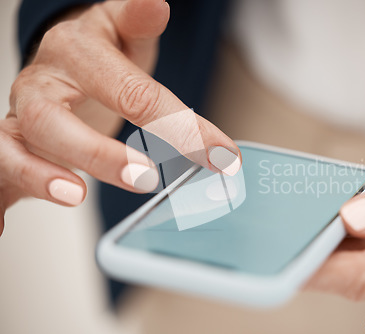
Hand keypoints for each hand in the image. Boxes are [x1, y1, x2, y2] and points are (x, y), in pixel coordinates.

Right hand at [1, 0, 239, 235]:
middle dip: (98, 151)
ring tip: (76, 195)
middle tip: (145, 177)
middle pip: (55, 118)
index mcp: (75, 54)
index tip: (221, 156)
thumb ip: (137, 22)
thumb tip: (159, 5)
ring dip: (42, 175)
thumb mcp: (119, 33)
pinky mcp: (11, 147)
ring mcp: (21, 119)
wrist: (57, 66)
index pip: (132, 91)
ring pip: (17, 146)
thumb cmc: (97, 56)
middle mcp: (41, 87)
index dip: (180, 125)